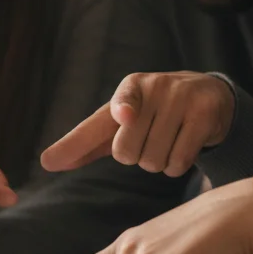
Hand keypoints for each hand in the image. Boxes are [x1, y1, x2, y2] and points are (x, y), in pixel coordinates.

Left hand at [41, 72, 234, 177]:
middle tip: (147, 140)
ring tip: (167, 141)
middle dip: (134, 157)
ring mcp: (182, 100)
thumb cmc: (150, 114)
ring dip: (156, 163)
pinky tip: (182, 147)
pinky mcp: (203, 116)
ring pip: (153, 161)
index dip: (124, 110)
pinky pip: (179, 162)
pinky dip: (176, 166)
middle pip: (127, 150)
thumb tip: (47, 162)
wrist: (205, 97)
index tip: (127, 115)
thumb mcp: (118, 121)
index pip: (121, 103)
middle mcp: (156, 87)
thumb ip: (84, 141)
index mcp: (130, 87)